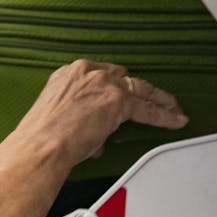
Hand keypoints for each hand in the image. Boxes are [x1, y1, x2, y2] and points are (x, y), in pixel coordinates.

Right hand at [15, 60, 186, 165]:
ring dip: (157, 99)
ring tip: (172, 107)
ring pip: (140, 89)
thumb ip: (80, 119)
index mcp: (69, 73)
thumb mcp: (58, 117)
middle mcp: (88, 72)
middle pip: (124, 77)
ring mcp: (105, 84)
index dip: (114, 86)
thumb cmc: (41, 137)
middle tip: (152, 98)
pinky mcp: (119, 101)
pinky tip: (175, 119)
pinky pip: (148, 109)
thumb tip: (94, 135)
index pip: (101, 75)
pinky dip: (163, 115)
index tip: (121, 91)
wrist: (41, 144)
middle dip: (138, 90)